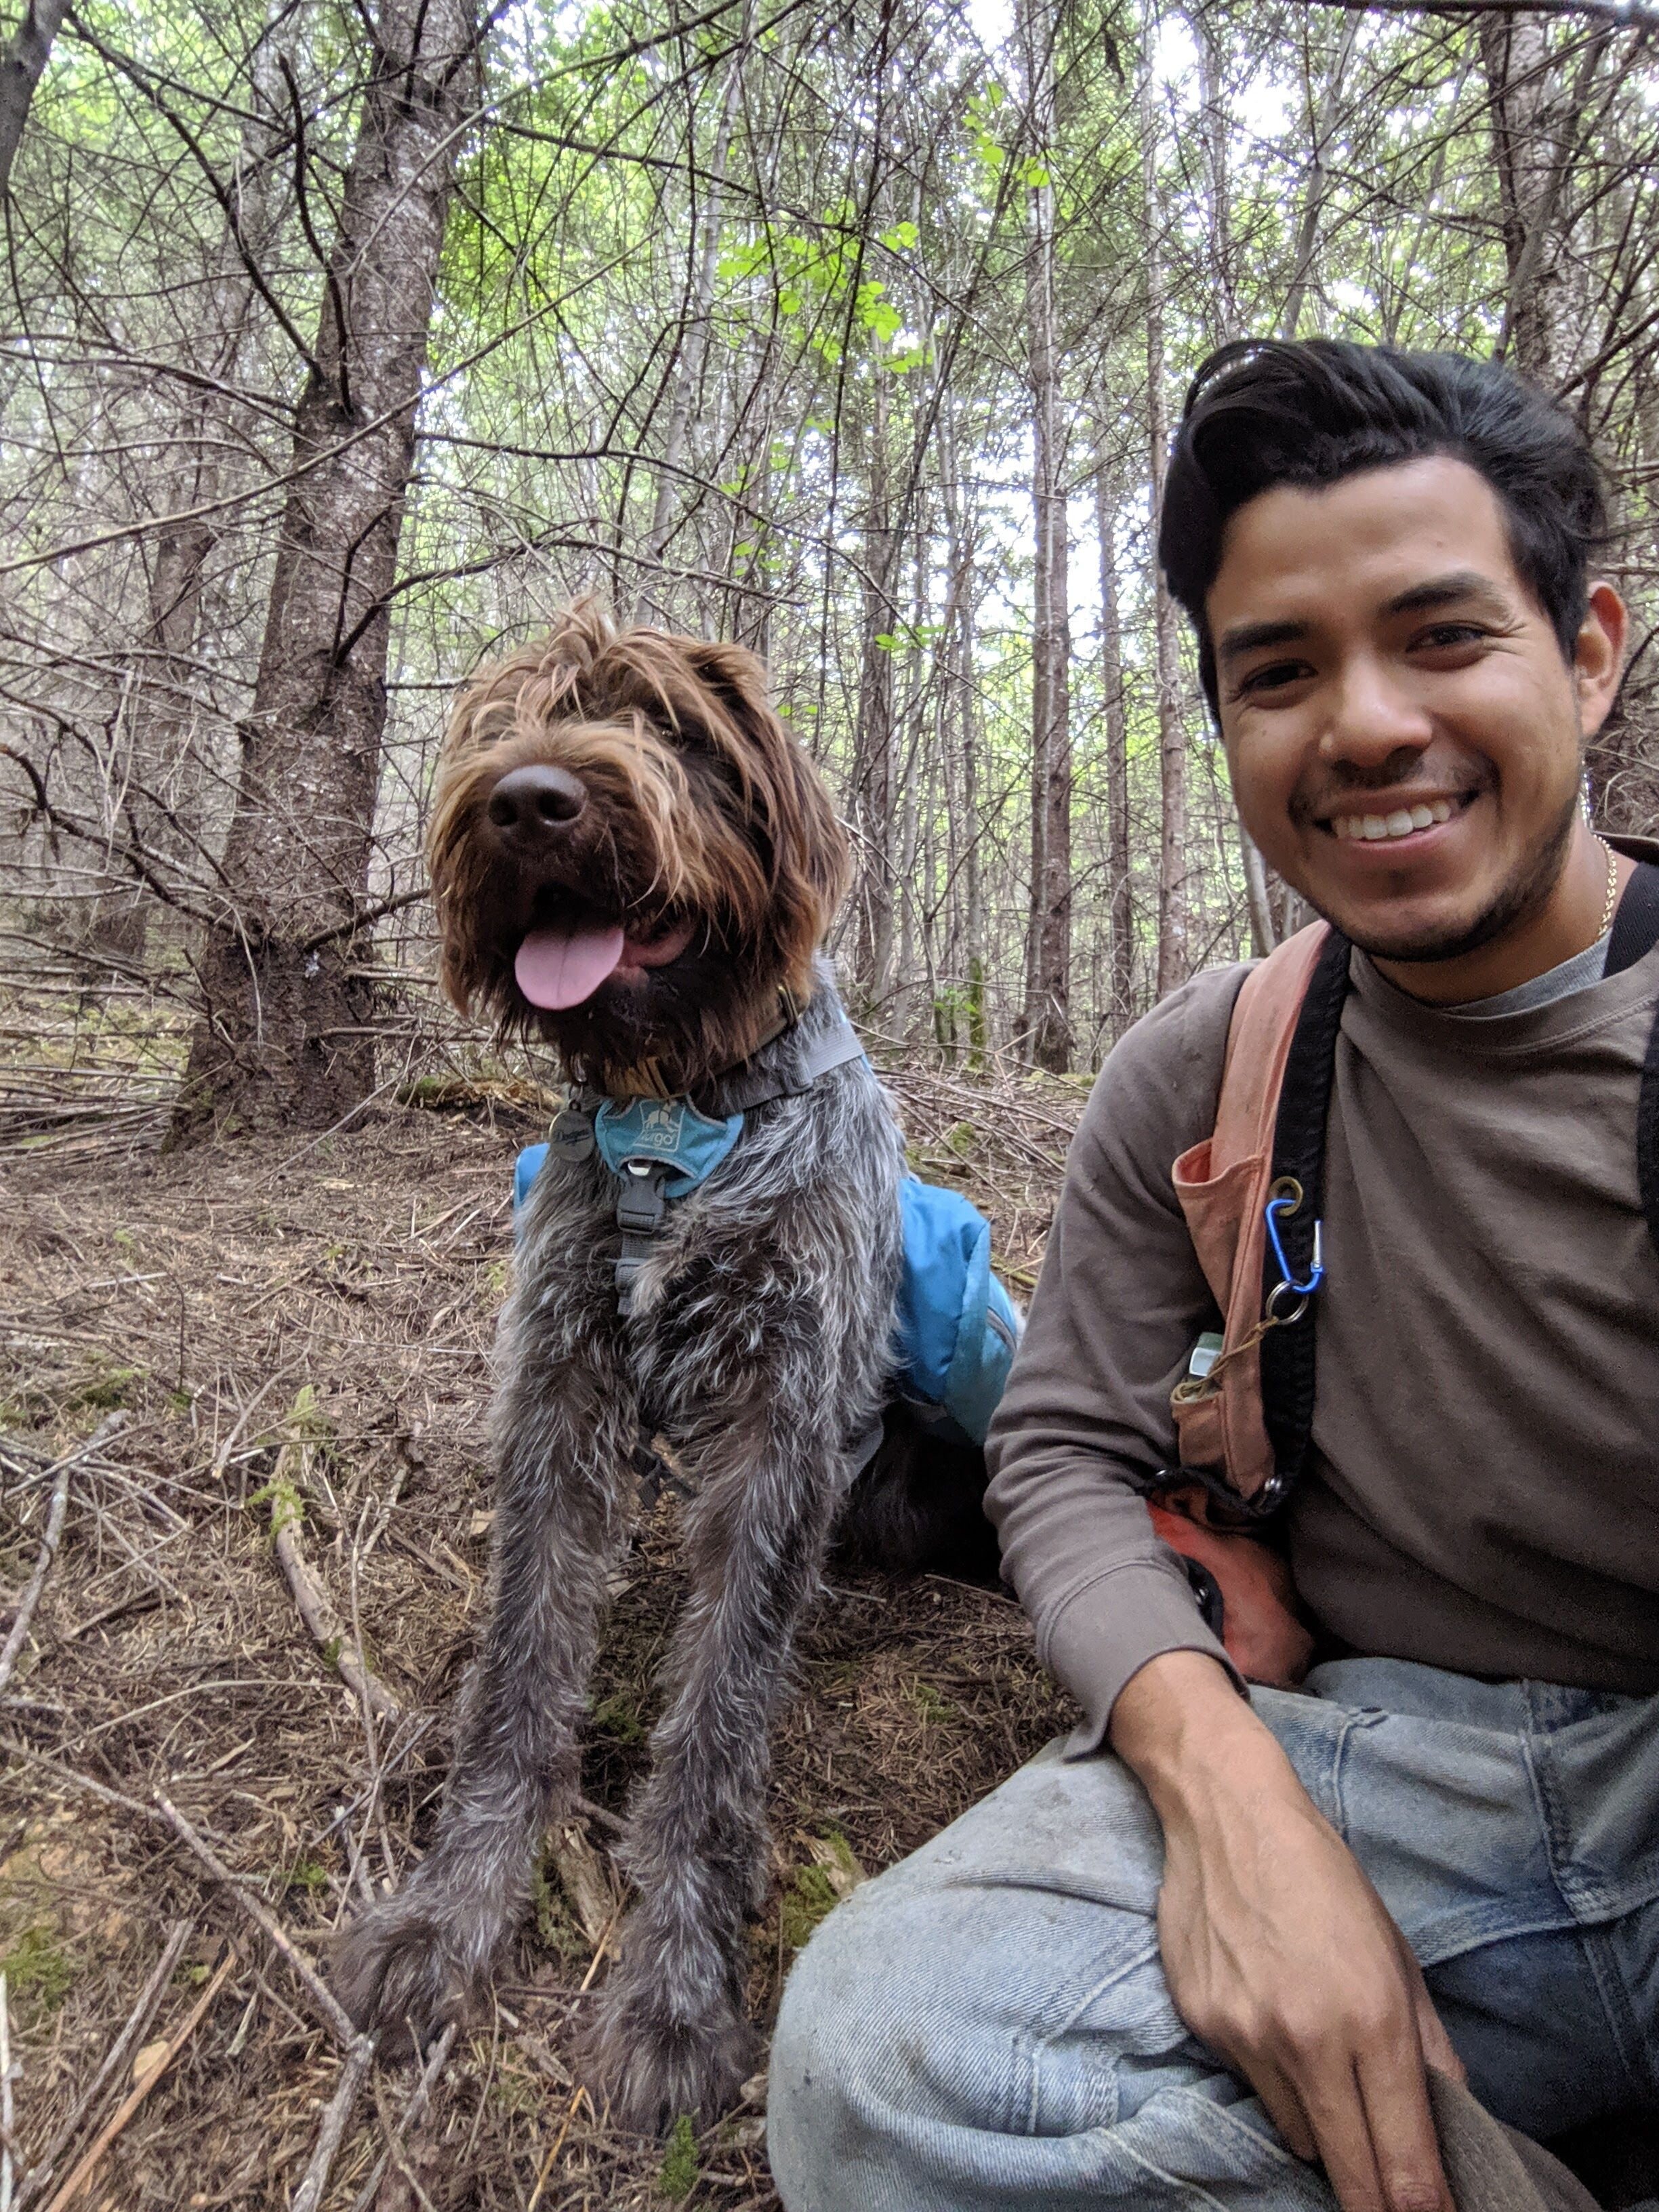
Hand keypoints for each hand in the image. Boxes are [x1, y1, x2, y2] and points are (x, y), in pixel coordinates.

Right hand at [1112, 1652, 1463, 2211]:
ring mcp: (1248, 2037)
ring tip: (1320, 2058)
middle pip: (1348, 2172)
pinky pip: (1252, 2088)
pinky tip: (1271, 2013)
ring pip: (1298, 2134)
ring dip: (1322, 2124)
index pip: (1402, 2156)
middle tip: (1391, 2206)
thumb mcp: (1396, 1952)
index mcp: (1372, 2017)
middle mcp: (1308, 2038)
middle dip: (1375, 2201)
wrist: (1227, 1815)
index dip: (1421, 2206)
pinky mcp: (1204, 2027)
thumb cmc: (1323, 1876)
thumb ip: (1426, 2045)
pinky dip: (1273, 2075)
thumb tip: (1450, 2115)